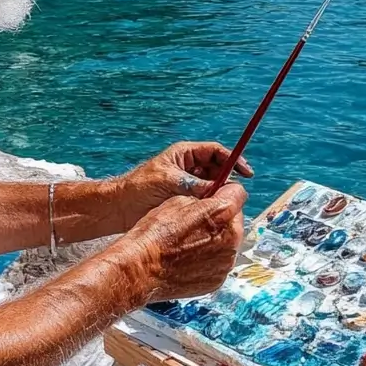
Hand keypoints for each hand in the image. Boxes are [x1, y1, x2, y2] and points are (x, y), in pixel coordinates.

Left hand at [114, 141, 253, 230]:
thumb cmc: (139, 188)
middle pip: (218, 169)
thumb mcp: (170, 182)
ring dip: (219, 194)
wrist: (119, 207)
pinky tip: (213, 213)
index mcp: (185, 154)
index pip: (216, 152)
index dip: (233, 159)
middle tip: (235, 194)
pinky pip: (204, 200)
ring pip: (213, 186)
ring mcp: (187, 183)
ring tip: (223, 205)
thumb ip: (196, 185)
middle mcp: (188, 167)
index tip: (246, 172)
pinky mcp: (184, 200)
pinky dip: (210, 205)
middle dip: (228, 180)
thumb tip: (220, 191)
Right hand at [118, 183, 246, 301]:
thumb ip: (204, 198)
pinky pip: (220, 261)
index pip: (238, 193)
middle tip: (198, 222)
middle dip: (222, 218)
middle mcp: (231, 239)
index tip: (215, 197)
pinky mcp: (218, 279)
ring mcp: (226, 262)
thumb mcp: (179, 201)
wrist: (142, 268)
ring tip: (190, 242)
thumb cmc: (155, 234)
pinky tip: (190, 257)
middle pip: (236, 219)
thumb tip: (213, 199)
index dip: (224, 192)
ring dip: (217, 239)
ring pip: (229, 242)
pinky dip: (210, 258)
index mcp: (223, 213)